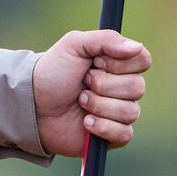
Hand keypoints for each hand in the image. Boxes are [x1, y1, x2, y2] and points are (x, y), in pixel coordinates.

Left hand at [31, 28, 151, 156]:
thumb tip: (136, 47)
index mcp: (118, 64)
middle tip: (83, 83)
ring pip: (130, 111)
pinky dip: (103, 127)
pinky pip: (125, 134)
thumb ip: (106, 39)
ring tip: (79, 102)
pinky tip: (85, 123)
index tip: (97, 62)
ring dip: (99, 106)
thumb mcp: (74, 45)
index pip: (143, 60)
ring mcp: (119, 112)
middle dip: (104, 85)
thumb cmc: (52, 72)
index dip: (121, 63)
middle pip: (138, 87)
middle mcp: (123, 87)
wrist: (33, 104)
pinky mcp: (112, 135)